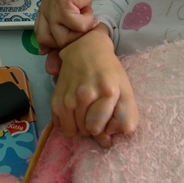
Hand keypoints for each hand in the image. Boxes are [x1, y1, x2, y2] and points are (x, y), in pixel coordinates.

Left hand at [34, 0, 107, 52]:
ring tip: (86, 17)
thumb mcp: (70, 10)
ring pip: (64, 39)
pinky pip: (77, 27)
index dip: (54, 46)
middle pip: (51, 43)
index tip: (68, 45)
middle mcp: (45, 12)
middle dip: (70, 41)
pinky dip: (87, 21)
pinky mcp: (62, 5)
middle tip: (81, 29)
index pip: (41, 39)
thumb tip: (53, 54)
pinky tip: (88, 10)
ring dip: (80, 31)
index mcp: (44, 14)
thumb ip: (63, 27)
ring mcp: (52, 10)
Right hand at [51, 25, 137, 147]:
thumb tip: (116, 134)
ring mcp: (69, 97)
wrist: (85, 49)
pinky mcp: (56, 99)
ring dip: (80, 128)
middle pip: (88, 131)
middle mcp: (86, 95)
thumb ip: (127, 114)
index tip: (108, 128)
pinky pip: (60, 126)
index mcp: (107, 92)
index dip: (106, 133)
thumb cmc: (108, 71)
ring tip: (86, 115)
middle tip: (97, 117)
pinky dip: (67, 124)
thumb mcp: (126, 89)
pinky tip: (74, 113)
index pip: (102, 129)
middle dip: (94, 129)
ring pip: (73, 131)